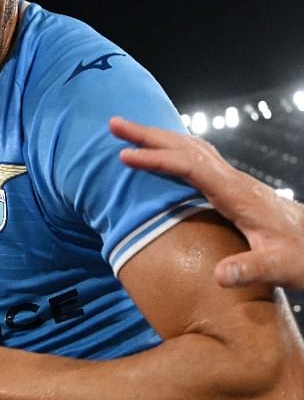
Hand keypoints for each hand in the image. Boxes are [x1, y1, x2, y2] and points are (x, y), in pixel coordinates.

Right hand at [112, 116, 303, 288]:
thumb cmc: (302, 257)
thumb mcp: (280, 267)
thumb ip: (251, 269)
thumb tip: (220, 276)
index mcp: (238, 194)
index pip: (191, 167)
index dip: (157, 160)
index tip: (124, 155)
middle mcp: (234, 181)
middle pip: (186, 147)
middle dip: (148, 134)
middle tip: (114, 123)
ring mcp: (235, 181)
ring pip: (192, 148)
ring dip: (159, 137)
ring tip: (129, 131)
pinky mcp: (234, 187)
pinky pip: (198, 158)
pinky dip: (174, 148)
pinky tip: (164, 151)